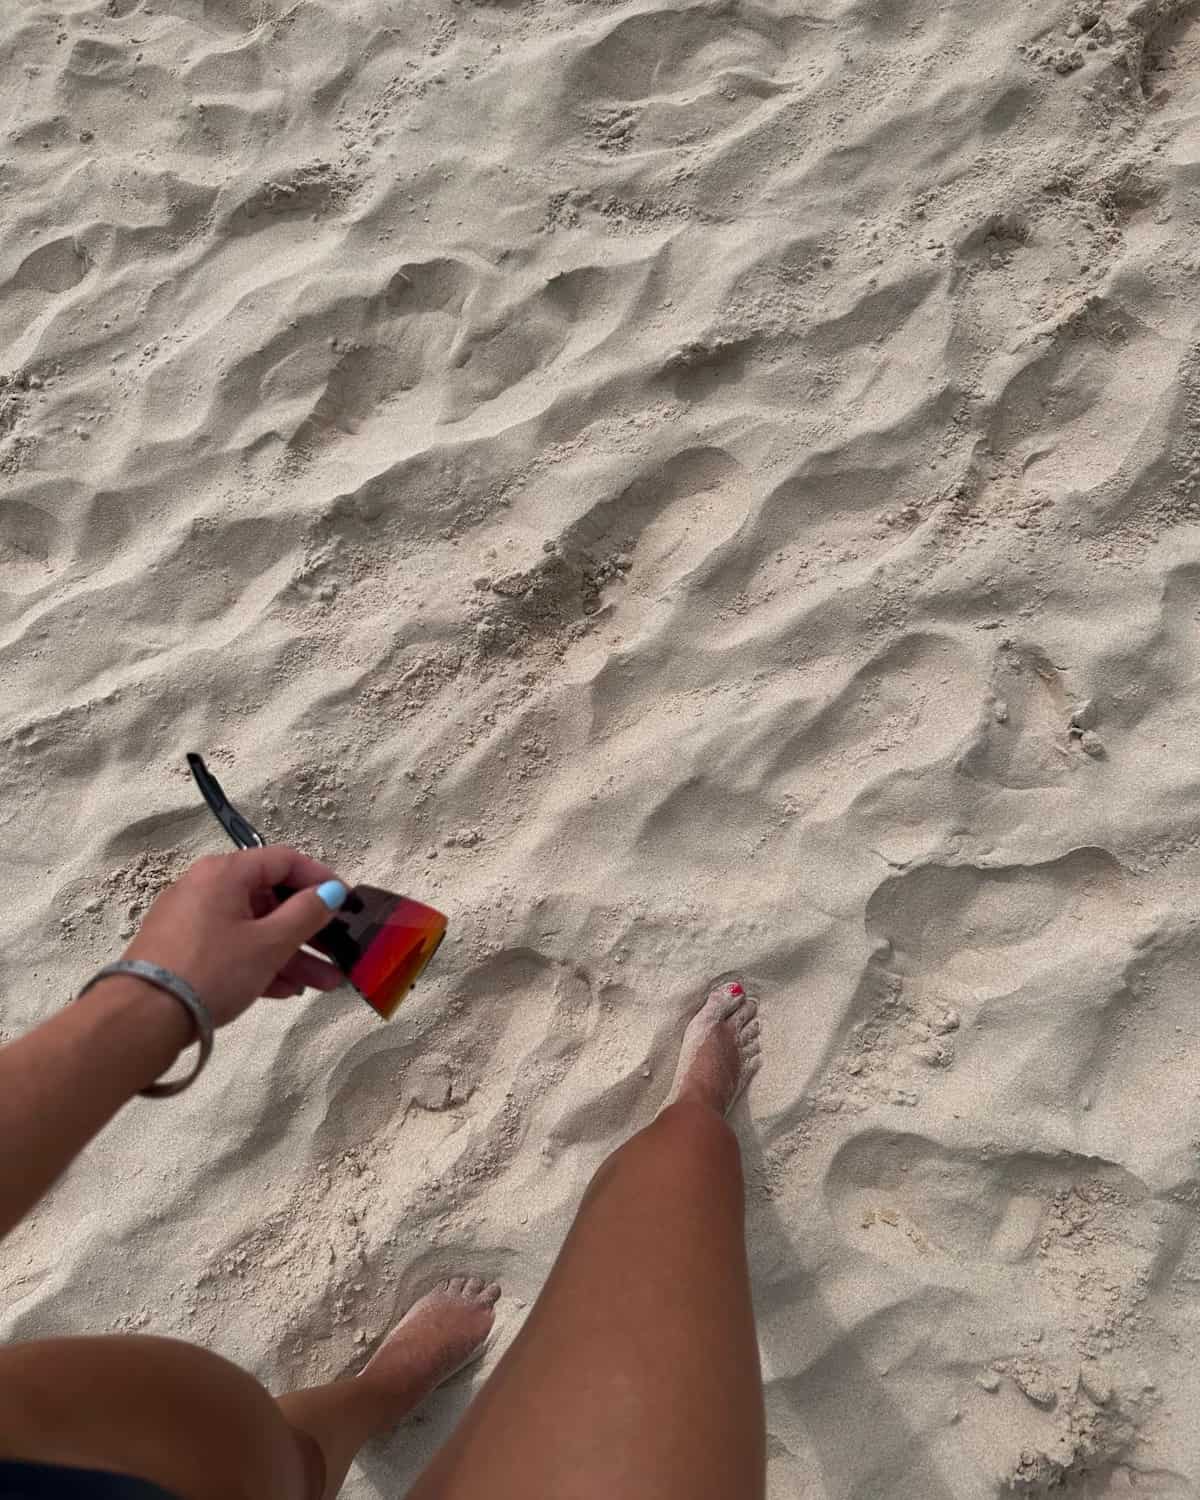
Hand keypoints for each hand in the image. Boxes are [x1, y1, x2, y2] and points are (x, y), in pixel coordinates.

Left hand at [120, 847, 346, 1028]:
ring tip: (325, 984)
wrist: (141, 1019)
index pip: (284, 860)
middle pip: (270, 900)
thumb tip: (331, 891)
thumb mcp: (269, 943)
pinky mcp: (182, 950)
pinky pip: (231, 947)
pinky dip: (259, 963)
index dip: (321, 879)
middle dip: (310, 931)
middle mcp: (206, 887)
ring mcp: (191, 920)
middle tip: (340, 952)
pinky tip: (286, 991)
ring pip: (253, 929)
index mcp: (225, 873)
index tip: (348, 903)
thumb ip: (307, 914)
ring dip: (291, 954)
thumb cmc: (212, 970)